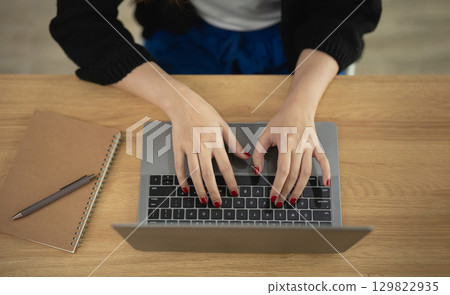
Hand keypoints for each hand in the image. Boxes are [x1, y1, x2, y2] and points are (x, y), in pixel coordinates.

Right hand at [113, 62, 248, 206]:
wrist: (183, 103)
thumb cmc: (204, 112)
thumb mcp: (223, 125)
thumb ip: (233, 142)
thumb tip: (245, 156)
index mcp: (215, 141)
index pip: (225, 166)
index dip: (230, 181)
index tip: (234, 192)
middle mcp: (201, 147)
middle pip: (208, 174)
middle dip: (214, 191)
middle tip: (218, 203)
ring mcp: (188, 148)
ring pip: (194, 173)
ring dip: (199, 188)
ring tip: (204, 200)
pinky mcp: (177, 147)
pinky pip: (179, 167)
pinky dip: (182, 179)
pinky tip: (186, 189)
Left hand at [252, 100, 329, 206]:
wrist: (299, 107)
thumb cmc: (281, 121)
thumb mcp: (264, 134)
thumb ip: (258, 153)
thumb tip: (258, 171)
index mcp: (286, 144)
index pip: (283, 170)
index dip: (278, 186)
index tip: (273, 196)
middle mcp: (299, 146)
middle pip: (294, 174)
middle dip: (286, 190)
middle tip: (280, 202)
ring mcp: (310, 147)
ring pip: (307, 172)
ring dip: (301, 188)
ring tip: (293, 199)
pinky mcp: (317, 146)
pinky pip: (324, 161)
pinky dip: (326, 172)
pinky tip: (325, 184)